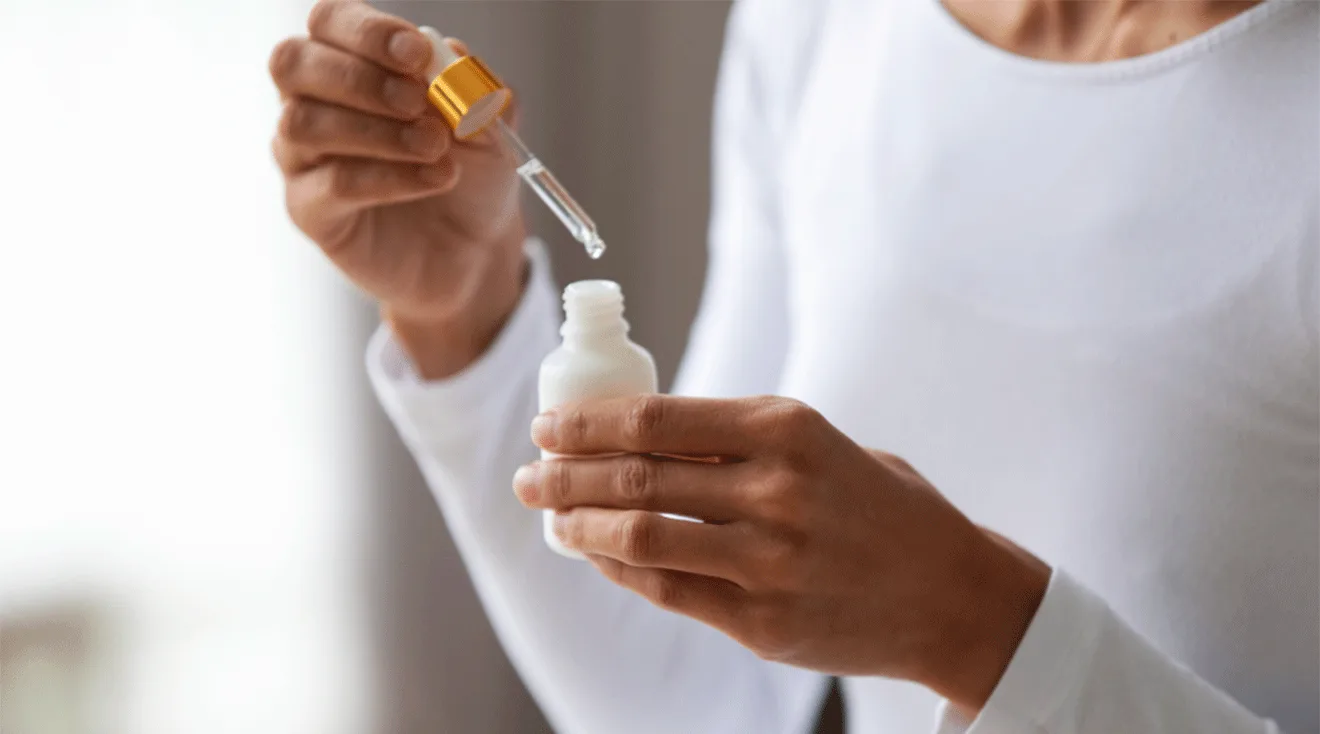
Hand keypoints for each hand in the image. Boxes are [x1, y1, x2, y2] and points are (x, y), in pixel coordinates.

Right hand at [270, 0, 525, 377]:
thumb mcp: (490, 126)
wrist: (476, 249)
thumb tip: (449, 54)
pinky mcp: (311, 211)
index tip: (417, 53)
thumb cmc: (472, 175)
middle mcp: (313, 103)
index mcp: (352, 64)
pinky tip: (435, 178)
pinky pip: (332, 184)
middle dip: (360, 77)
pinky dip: (389, 178)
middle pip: (293, 63)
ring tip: (436, 146)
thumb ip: (471, 87)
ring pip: (303, 124)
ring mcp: (304, 158)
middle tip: (418, 102)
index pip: (329, 22)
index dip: (366, 31)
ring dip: (378, 130)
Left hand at [514, 395, 1049, 712]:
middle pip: (632, 480)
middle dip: (562, 476)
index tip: (548, 427)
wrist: (950, 594)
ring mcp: (768, 563)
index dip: (585, 424)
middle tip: (528, 476)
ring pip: (637, 540)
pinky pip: (667, 591)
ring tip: (554, 519)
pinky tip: (599, 557)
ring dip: (579, 528)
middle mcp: (774, 492)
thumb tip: (633, 437)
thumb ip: (734, 442)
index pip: (653, 419)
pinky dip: (620, 571)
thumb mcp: (817, 444)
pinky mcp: (763, 623)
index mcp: (786, 429)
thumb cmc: (878, 505)